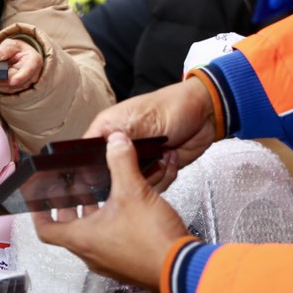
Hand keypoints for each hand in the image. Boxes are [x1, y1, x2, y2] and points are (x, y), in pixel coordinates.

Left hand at [0, 37, 42, 91]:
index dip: (20, 77)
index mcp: (33, 61)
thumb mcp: (11, 44)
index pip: (28, 70)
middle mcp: (31, 75)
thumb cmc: (17, 50)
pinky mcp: (15, 88)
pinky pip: (4, 88)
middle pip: (14, 81)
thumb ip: (4, 49)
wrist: (20, 56)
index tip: (12, 81)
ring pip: (8, 86)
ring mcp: (24, 84)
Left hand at [33, 132, 190, 290]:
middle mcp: (92, 254)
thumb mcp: (134, 191)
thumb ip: (122, 162)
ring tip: (99, 193)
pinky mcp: (128, 265)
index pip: (46, 229)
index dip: (38, 212)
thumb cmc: (154, 241)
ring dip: (92, 214)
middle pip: (68, 230)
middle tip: (71, 190)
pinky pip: (111, 243)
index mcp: (83, 239)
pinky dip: (110, 225)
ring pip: (91, 236)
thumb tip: (115, 141)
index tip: (37, 199)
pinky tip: (125, 209)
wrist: (185, 270)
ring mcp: (110, 263)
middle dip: (69, 207)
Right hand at [86, 77, 216, 180]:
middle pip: (110, 173)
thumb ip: (122, 135)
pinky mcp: (154, 170)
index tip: (105, 173)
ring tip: (165, 155)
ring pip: (132, 183)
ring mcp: (137, 159)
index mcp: (108, 128)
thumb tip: (104, 151)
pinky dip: (165, 178)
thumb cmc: (173, 106)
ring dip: (152, 176)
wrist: (206, 115)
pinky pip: (152, 186)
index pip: (87, 151)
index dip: (90, 165)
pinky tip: (171, 160)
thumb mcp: (144, 118)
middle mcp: (119, 146)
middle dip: (128, 175)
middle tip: (146, 164)